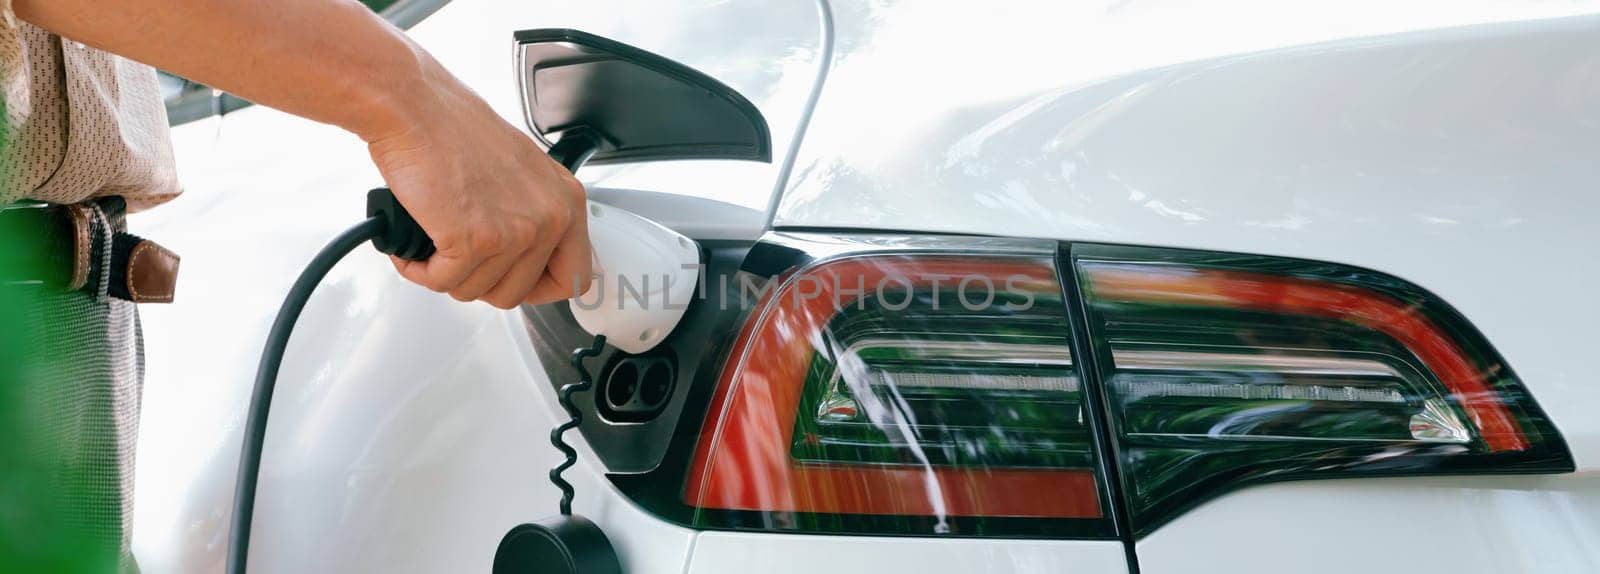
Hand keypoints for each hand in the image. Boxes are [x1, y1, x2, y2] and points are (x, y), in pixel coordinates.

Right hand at [363, 69, 591, 308]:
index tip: (513, 280)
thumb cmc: (454, 129)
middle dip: (480, 283)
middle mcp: (549, 217)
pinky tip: (413, 247)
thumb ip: (532, 213)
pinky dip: (419, 270)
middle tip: (460, 260)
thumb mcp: (520, 172)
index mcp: (567, 200)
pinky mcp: (474, 240)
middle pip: (518, 293)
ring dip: (446, 274)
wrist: (415, 108)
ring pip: (477, 291)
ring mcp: (515, 232)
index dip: (538, 288)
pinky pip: (442, 282)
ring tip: (433, 243)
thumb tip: (524, 255)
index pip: (574, 277)